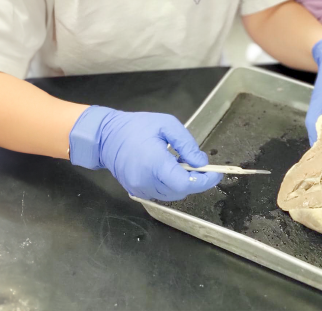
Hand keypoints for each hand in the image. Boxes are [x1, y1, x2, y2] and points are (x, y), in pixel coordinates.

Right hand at [69, 106, 220, 200]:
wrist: (106, 136)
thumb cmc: (137, 127)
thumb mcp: (167, 125)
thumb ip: (186, 145)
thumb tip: (201, 163)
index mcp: (155, 164)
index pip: (184, 183)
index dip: (204, 181)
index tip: (215, 174)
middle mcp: (146, 181)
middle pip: (180, 191)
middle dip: (195, 181)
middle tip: (199, 165)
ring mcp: (139, 189)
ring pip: (171, 195)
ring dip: (182, 183)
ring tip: (181, 164)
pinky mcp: (135, 191)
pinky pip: (160, 194)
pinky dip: (170, 185)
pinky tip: (169, 170)